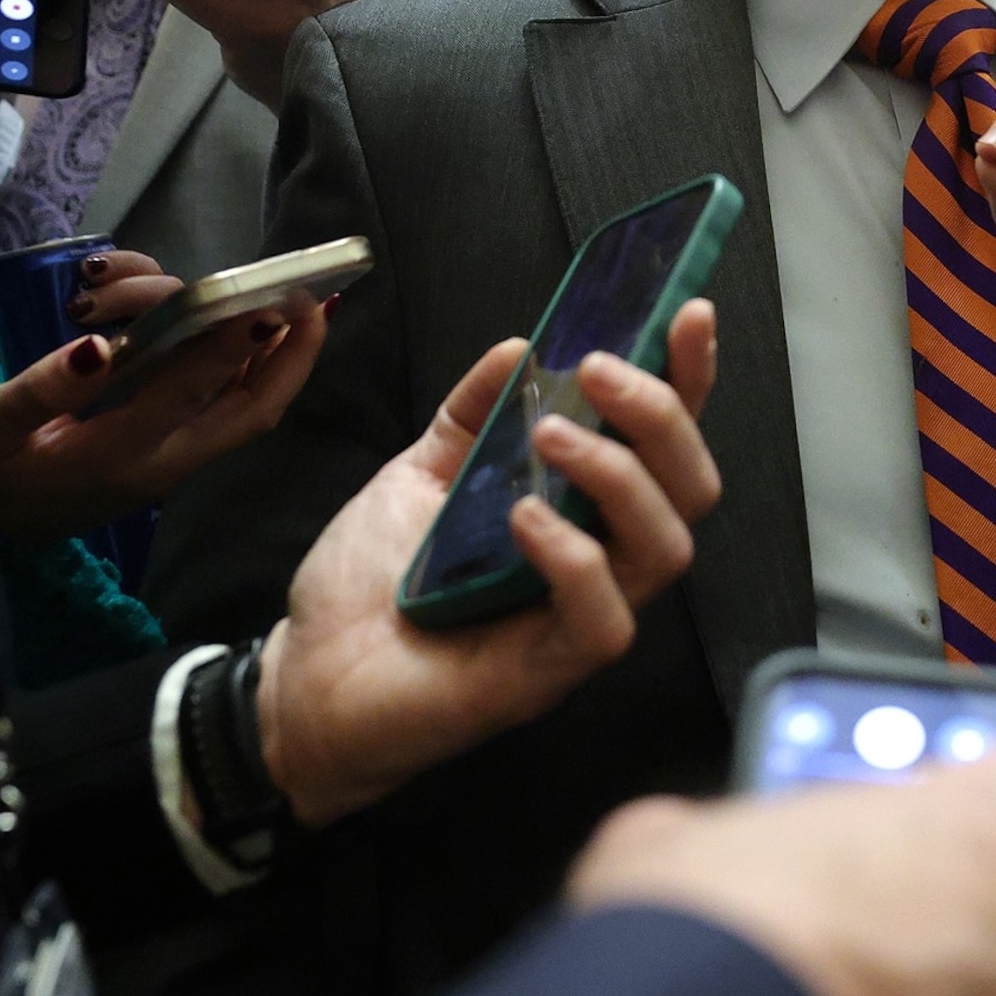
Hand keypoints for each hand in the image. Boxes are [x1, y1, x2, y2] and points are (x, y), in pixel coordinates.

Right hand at [0, 259, 325, 545]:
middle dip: (292, 358)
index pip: (191, 395)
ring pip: (240, 408)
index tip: (271, 299)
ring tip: (272, 299)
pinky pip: (220, 409)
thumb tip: (99, 348)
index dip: (235, 346)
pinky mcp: (164, 455)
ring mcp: (167, 463)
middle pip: (250, 413)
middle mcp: (159, 464)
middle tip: (317, 298)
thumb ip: (43, 389)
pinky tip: (246, 326)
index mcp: (118, 457)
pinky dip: (240, 365)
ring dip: (262, 354)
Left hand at [253, 303, 722, 826]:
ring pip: (665, 548)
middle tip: (598, 370)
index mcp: (581, 511)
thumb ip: (472, 414)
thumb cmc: (368, 588)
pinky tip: (522, 520)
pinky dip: (573, 557)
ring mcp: (577, 620)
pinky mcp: (545, 673)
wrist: (303, 682)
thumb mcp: (420, 474)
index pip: (663, 443)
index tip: (687, 314)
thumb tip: (521, 345)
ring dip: (619, 474)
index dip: (689, 379)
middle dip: (662, 415)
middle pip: (692, 488)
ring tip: (550, 435)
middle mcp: (600, 563)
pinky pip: (603, 618)